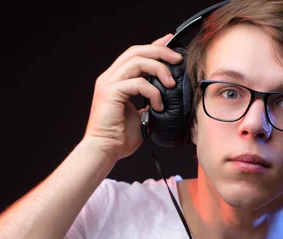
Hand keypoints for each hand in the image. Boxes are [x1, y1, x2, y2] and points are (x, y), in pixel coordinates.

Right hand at [83, 33, 182, 159]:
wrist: (105, 150)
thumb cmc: (119, 137)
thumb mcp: (140, 115)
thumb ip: (149, 103)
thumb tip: (164, 98)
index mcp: (116, 80)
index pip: (135, 54)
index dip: (154, 46)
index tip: (171, 43)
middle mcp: (110, 77)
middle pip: (136, 51)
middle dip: (160, 51)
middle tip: (178, 59)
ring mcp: (108, 83)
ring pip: (137, 61)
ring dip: (159, 69)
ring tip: (171, 83)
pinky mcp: (111, 92)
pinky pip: (138, 83)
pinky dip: (153, 92)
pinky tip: (158, 105)